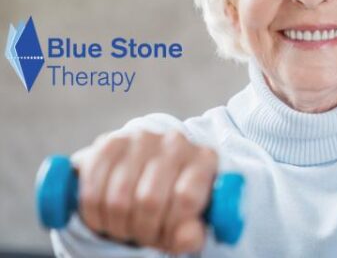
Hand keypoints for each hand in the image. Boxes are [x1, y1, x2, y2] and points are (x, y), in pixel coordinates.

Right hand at [71, 118, 217, 254]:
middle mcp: (175, 142)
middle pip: (149, 200)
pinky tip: (106, 215)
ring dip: (118, 225)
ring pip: (119, 199)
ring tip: (127, 226)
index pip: (185, 198)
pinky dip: (95, 213)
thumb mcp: (189, 222)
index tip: (167, 236)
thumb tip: (187, 237)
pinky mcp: (110, 142)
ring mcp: (142, 138)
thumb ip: (192, 233)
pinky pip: (93, 189)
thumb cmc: (173, 202)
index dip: (172, 227)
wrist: (147, 173)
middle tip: (143, 234)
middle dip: (143, 229)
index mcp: (204, 160)